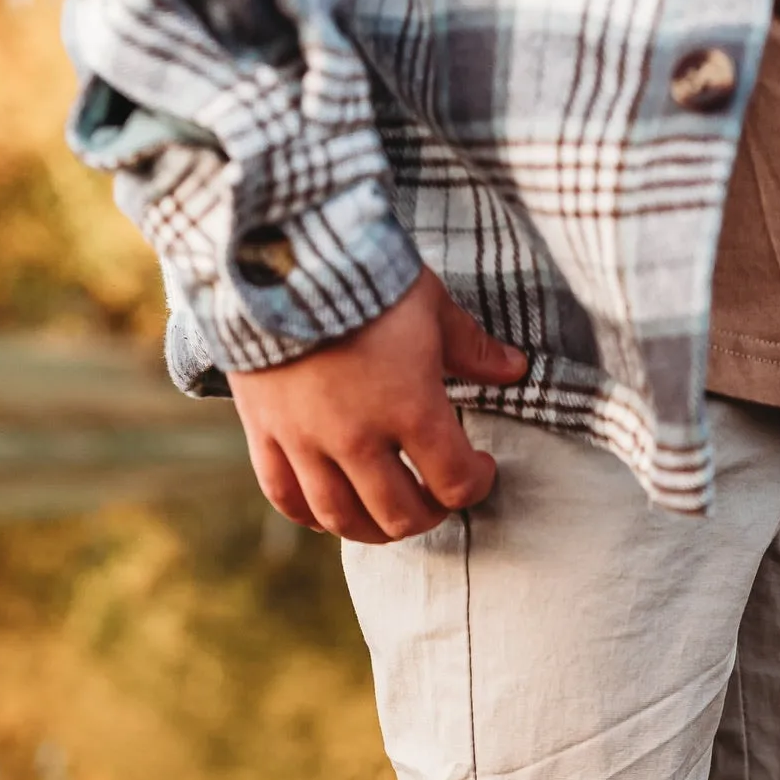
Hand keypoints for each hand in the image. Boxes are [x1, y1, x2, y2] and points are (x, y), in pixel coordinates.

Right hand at [228, 269, 527, 542]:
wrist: (277, 251)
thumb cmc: (363, 274)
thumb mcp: (430, 304)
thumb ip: (472, 348)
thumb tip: (515, 369)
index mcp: (409, 409)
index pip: (455, 482)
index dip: (477, 482)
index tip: (482, 466)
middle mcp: (357, 438)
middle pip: (401, 515)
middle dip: (430, 513)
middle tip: (438, 496)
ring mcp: (306, 440)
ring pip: (342, 519)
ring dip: (374, 528)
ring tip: (389, 513)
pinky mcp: (265, 431)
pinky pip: (285, 496)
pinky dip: (310, 514)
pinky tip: (329, 511)